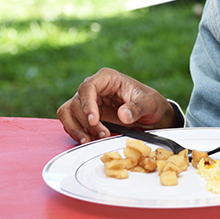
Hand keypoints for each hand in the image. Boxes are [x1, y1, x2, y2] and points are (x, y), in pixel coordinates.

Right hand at [56, 67, 175, 143]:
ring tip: (90, 139)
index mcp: (108, 78)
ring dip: (76, 128)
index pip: (88, 87)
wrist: (151, 115)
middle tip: (102, 134)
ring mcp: (88, 101)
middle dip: (86, 122)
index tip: (94, 120)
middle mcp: (95, 87)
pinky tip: (88, 139)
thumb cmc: (150, 103)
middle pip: (76, 102)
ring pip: (68, 112)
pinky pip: (71, 122)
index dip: (87, 104)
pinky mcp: (86, 114)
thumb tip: (123, 114)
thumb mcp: (149, 104)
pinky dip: (76, 132)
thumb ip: (137, 107)